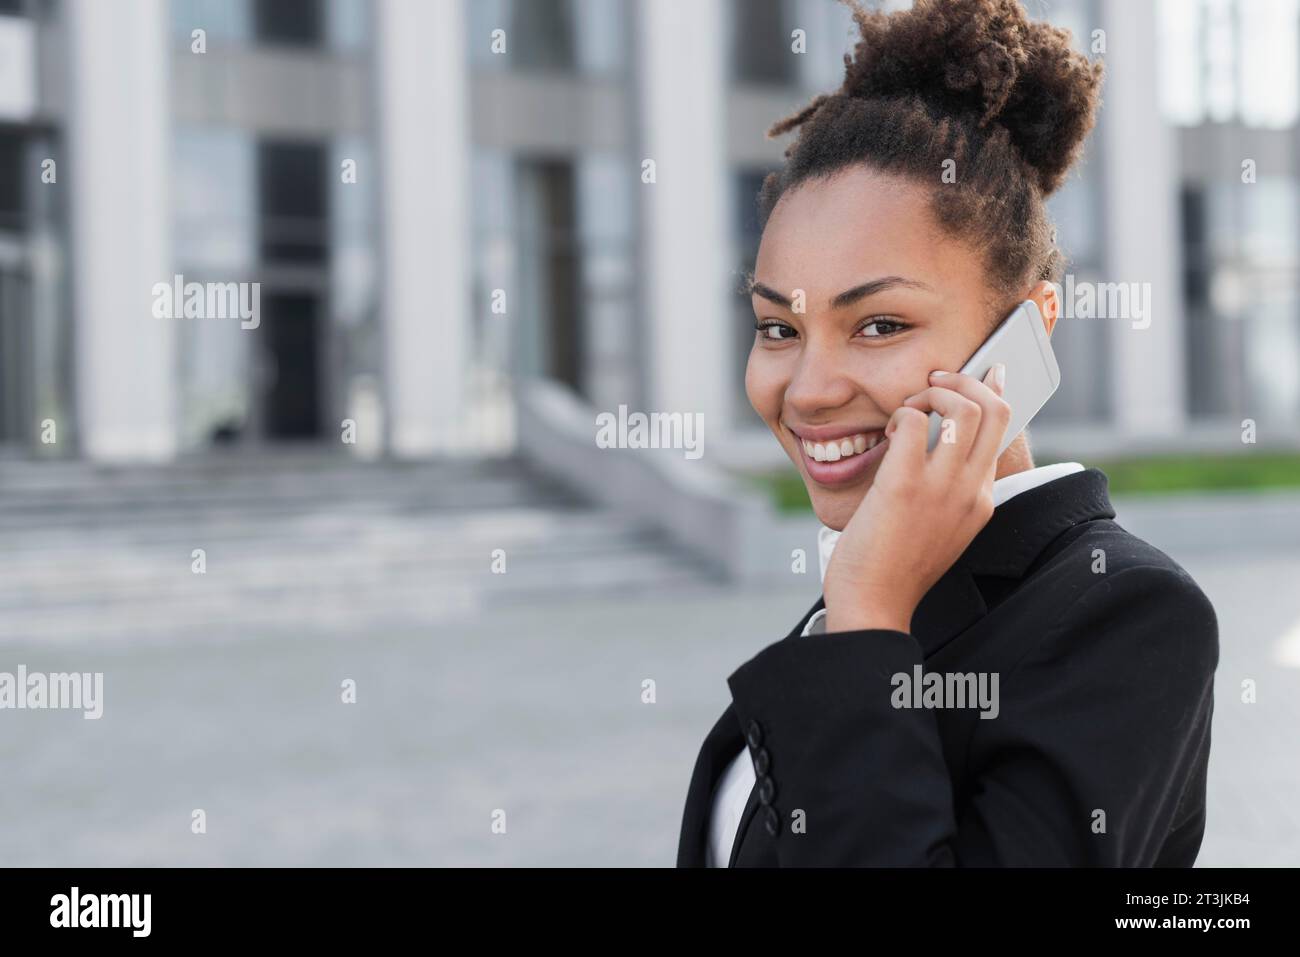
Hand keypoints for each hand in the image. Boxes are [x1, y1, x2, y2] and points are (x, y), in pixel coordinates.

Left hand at [822, 363, 1009, 632]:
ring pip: (963, 409)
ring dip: (933, 391)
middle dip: (966, 381)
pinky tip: (886, 431)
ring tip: (910, 403)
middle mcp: (971, 491)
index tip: (982, 372)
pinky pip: (912, 422)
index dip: (992, 392)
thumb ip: (946, 492)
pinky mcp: (905, 486)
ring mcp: (942, 488)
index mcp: (982, 501)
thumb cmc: (894, 569)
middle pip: (996, 410)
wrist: (874, 606)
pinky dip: (900, 413)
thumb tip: (932, 446)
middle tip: (936, 379)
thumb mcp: (938, 529)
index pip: (1004, 430)